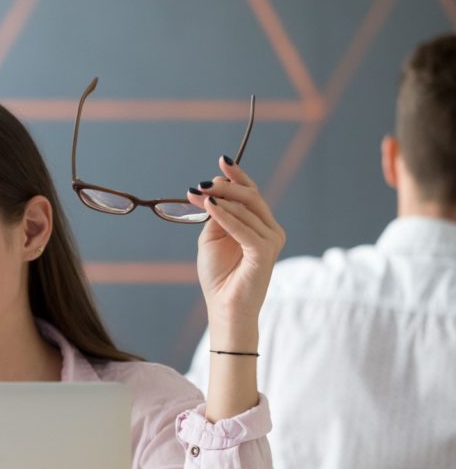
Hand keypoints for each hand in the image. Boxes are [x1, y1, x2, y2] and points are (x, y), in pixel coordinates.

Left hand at [187, 157, 285, 347]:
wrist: (225, 307)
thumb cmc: (219, 277)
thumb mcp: (212, 239)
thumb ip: (216, 216)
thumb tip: (212, 192)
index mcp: (259, 225)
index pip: (252, 193)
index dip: (238, 176)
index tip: (221, 161)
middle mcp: (270, 230)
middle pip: (250, 196)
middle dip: (225, 186)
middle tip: (201, 183)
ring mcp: (271, 240)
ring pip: (247, 209)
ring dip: (220, 198)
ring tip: (198, 194)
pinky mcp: (265, 251)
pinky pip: (244, 228)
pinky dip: (226, 216)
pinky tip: (210, 207)